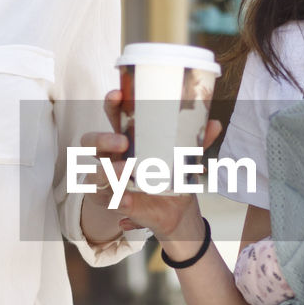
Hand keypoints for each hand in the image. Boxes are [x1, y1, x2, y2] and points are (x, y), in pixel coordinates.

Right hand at [78, 90, 219, 245]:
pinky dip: (115, 198)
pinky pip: (103, 199)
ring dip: (106, 171)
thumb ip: (196, 141)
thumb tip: (213, 123)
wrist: (176, 210)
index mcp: (127, 137)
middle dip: (102, 139)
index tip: (117, 94)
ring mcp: (109, 179)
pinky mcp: (113, 200)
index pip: (113, 116)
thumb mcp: (186, 156)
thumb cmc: (172, 175)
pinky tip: (127, 199)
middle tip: (122, 142)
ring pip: (92, 172)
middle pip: (90, 142)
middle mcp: (112, 156)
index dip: (111, 104)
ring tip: (125, 171)